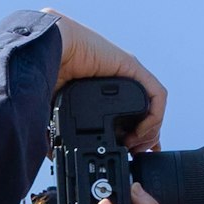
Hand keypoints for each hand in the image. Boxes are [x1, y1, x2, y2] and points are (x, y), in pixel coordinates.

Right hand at [42, 13, 165, 150]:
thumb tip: (51, 153)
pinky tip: (142, 131)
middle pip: (146, 113)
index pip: (130, 117)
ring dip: (151, 130)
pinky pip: (156, 95)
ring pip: (154, 106)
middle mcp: (120, 82)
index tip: (130, 155)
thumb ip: (58, 129)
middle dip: (145, 138)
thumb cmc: (47, 71)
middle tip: (134, 154)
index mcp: (104, 92)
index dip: (135, 138)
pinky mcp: (133, 68)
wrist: (48, 48)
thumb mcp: (56, 108)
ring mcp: (128, 75)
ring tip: (137, 146)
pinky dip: (155, 116)